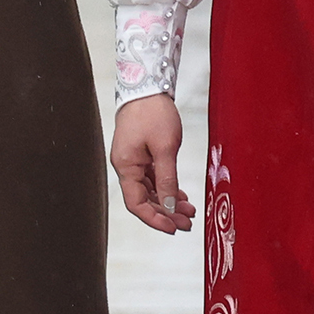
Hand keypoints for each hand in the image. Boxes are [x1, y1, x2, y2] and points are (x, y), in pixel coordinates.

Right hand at [110, 96, 195, 234]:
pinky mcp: (141, 154)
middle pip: (144, 199)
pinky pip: (152, 178)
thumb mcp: (165, 148)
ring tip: (189, 212)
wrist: (148, 85)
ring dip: (168, 202)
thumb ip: (167, 179)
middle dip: (165, 213)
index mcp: (125, 166)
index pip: (136, 203)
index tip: (173, 228)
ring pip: (150, 190)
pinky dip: (166, 188)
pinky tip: (180, 196)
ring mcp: (133, 160)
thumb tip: (168, 206)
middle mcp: (126, 165)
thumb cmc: (153, 112)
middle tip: (187, 223)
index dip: (154, 219)